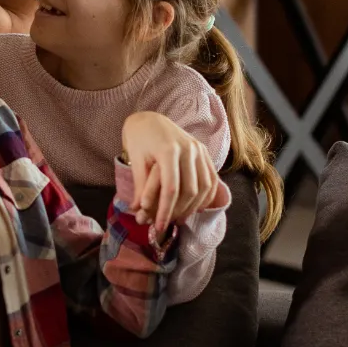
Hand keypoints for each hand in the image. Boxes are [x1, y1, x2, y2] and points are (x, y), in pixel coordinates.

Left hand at [121, 111, 220, 235]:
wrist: (150, 120)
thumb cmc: (139, 140)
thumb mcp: (135, 161)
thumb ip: (139, 186)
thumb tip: (137, 211)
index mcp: (168, 150)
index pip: (171, 188)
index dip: (165, 211)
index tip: (158, 226)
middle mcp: (188, 149)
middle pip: (190, 189)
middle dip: (179, 211)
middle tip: (168, 225)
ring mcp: (199, 149)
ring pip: (205, 185)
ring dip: (194, 206)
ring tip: (181, 218)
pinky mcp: (204, 151)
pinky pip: (211, 178)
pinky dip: (207, 195)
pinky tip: (196, 207)